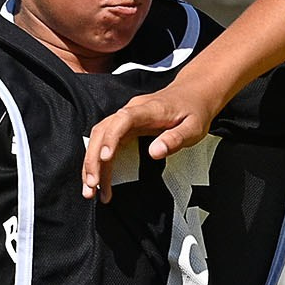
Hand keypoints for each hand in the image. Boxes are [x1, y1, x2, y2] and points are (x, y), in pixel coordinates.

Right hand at [82, 86, 215, 200]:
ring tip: (91, 191)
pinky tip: (100, 183)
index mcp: (148, 109)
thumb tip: (155, 153)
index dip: (111, 138)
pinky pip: (106, 143)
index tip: (106, 158)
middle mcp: (131, 111)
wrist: (193, 93)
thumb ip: (175, 139)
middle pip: (102, 131)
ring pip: (99, 138)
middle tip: (92, 187)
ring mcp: (125, 118)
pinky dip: (100, 163)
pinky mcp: (124, 127)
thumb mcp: (193, 127)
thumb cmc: (194, 111)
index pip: (123, 120)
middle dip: (93, 160)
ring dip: (91, 164)